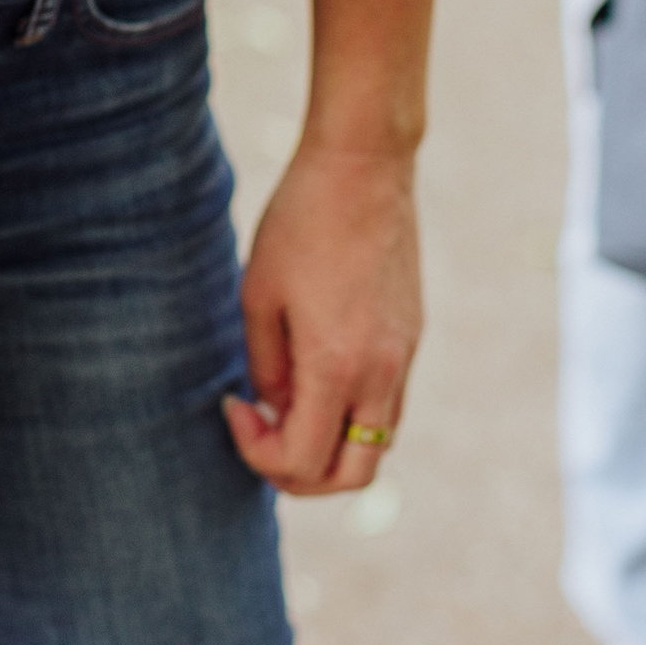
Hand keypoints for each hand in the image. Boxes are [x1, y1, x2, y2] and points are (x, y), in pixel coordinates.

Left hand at [223, 143, 422, 495]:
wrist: (363, 168)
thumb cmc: (300, 222)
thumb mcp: (259, 296)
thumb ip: (267, 368)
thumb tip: (276, 411)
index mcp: (337, 366)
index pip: (303, 462)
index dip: (257, 453)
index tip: (234, 405)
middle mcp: (381, 373)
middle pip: (351, 476)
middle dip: (299, 475)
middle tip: (261, 435)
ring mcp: (404, 357)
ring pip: (375, 444)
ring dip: (328, 445)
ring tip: (285, 404)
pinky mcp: (412, 337)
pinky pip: (386, 405)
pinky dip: (349, 414)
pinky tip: (314, 375)